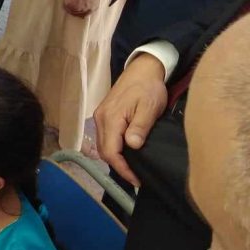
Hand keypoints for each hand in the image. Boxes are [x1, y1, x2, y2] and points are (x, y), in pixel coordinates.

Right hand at [94, 53, 167, 185]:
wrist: (142, 69)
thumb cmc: (148, 88)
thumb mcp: (149, 107)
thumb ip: (140, 126)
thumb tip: (132, 146)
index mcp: (111, 118)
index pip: (111, 151)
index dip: (123, 169)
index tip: (137, 180)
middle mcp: (100, 119)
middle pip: (103, 151)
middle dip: (119, 167)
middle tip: (137, 178)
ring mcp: (100, 117)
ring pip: (103, 146)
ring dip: (116, 159)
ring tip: (132, 169)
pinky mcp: (104, 116)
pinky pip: (105, 138)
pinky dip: (114, 150)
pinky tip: (126, 154)